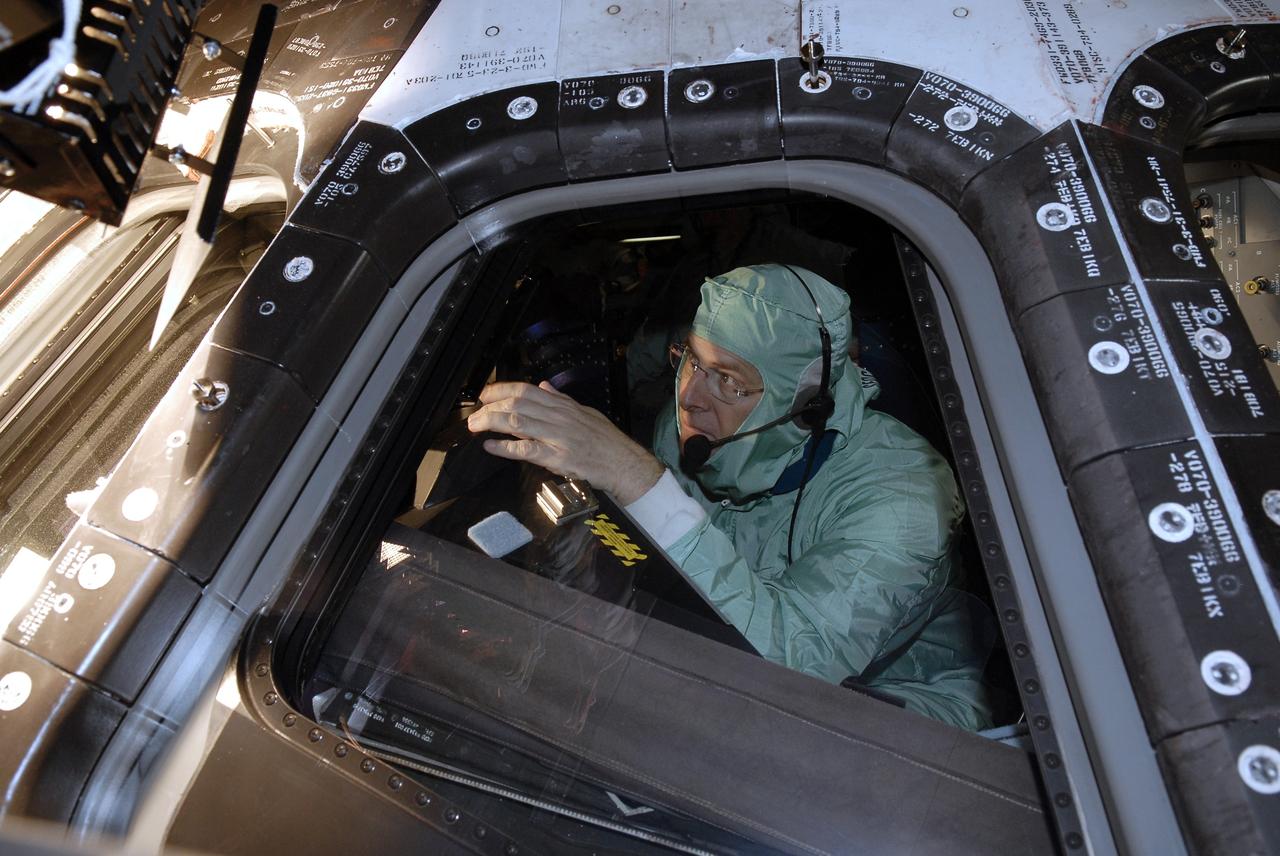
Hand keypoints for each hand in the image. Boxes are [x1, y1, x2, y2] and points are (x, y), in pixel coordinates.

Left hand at [467, 381, 664, 504]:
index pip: (527, 391)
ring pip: (518, 423)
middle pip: (517, 404)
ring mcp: (557, 437)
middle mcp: (558, 417)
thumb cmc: (606, 441)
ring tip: (475, 425)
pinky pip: (526, 450)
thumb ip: (561, 400)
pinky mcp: (557, 458)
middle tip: (474, 413)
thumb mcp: (585, 412)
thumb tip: (543, 386)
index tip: (486, 394)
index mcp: (563, 406)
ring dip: (492, 422)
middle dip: (491, 406)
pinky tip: (491, 446)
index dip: (502, 389)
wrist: (623, 463)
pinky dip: (505, 447)